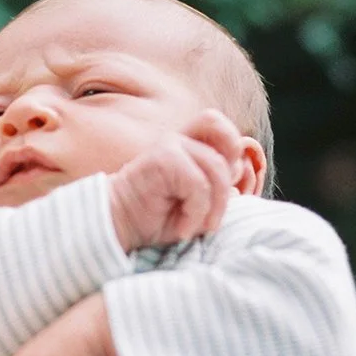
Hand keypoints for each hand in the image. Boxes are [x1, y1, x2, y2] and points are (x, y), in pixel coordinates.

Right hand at [108, 110, 246, 251]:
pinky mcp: (163, 159)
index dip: (232, 151)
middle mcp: (180, 140)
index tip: (222, 187)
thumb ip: (217, 193)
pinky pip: (199, 185)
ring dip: (214, 207)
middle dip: (230, 177)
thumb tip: (237, 190)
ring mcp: (170, 145)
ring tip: (198, 228)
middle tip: (215, 208)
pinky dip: (196, 212)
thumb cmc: (155, 218)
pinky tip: (181, 228)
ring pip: (217, 170)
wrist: (118, 225)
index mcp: (188, 145)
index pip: (220, 127)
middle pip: (228, 142)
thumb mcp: (196, 206)